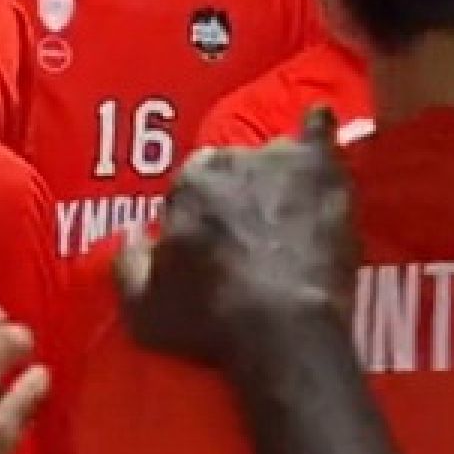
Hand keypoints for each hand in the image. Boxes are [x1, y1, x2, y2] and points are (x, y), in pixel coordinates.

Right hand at [119, 108, 357, 367]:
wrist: (285, 331)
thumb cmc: (209, 324)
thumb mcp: (143, 309)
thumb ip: (129, 262)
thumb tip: (133, 231)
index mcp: (187, 183)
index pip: (191, 186)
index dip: (202, 215)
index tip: (213, 242)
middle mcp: (231, 158)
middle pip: (236, 169)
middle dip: (241, 195)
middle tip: (253, 235)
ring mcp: (282, 160)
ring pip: (277, 157)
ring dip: (280, 176)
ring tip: (291, 211)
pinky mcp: (323, 172)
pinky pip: (320, 132)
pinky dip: (318, 128)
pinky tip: (320, 123)